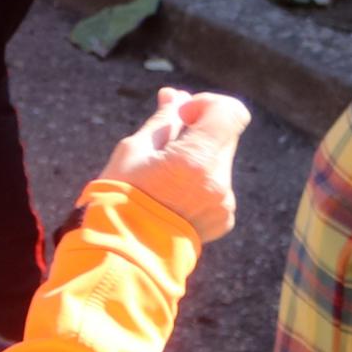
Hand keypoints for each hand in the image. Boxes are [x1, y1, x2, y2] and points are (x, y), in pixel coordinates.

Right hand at [94, 87, 248, 241]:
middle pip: (224, 135)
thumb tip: (176, 96)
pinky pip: (217, 186)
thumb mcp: (134, 151)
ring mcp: (224, 203)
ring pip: (219, 161)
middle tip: (165, 142)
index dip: (207, 105)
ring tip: (164, 178)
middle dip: (199, 131)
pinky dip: (199, 183)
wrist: (125, 256)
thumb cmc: (121, 198)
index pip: (230, 112)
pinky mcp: (224, 219)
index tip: (183, 115)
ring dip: (198, 159)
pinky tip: (172, 197)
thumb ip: (164, 120)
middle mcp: (218, 181)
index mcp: (196, 159)